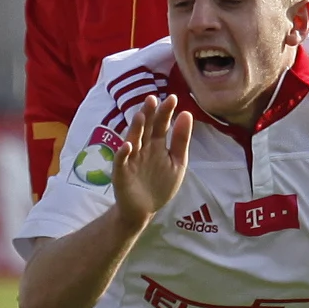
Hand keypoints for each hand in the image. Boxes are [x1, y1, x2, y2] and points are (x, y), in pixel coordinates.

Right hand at [112, 96, 191, 228]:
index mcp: (157, 144)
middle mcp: (143, 148)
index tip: (172, 98)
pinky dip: (123, 153)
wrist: (144, 210)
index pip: (161, 124)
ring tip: (141, 115)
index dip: (166, 112)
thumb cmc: (160, 184)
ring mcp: (131, 159)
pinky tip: (128, 146)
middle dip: (149, 114)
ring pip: (133, 140)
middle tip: (153, 99)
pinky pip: (121, 161)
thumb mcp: (177, 162)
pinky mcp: (122, 173)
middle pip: (146, 128)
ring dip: (136, 128)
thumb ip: (181, 140)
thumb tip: (187, 113)